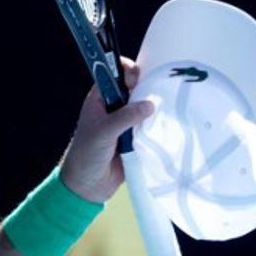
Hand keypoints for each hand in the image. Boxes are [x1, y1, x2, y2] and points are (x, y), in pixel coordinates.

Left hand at [59, 58, 154, 202]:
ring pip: (145, 106)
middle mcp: (114, 107)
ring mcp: (126, 122)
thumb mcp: (104, 132)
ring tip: (167, 106)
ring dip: (154, 107)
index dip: (125, 70)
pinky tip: (168, 122)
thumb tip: (149, 104)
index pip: (113, 74)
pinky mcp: (137, 137)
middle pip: (134, 88)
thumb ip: (125, 117)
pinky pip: (151, 125)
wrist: (88, 185)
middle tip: (157, 93)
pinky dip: (158, 124)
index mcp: (99, 99)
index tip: (136, 77)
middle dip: (146, 87)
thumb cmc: (87, 154)